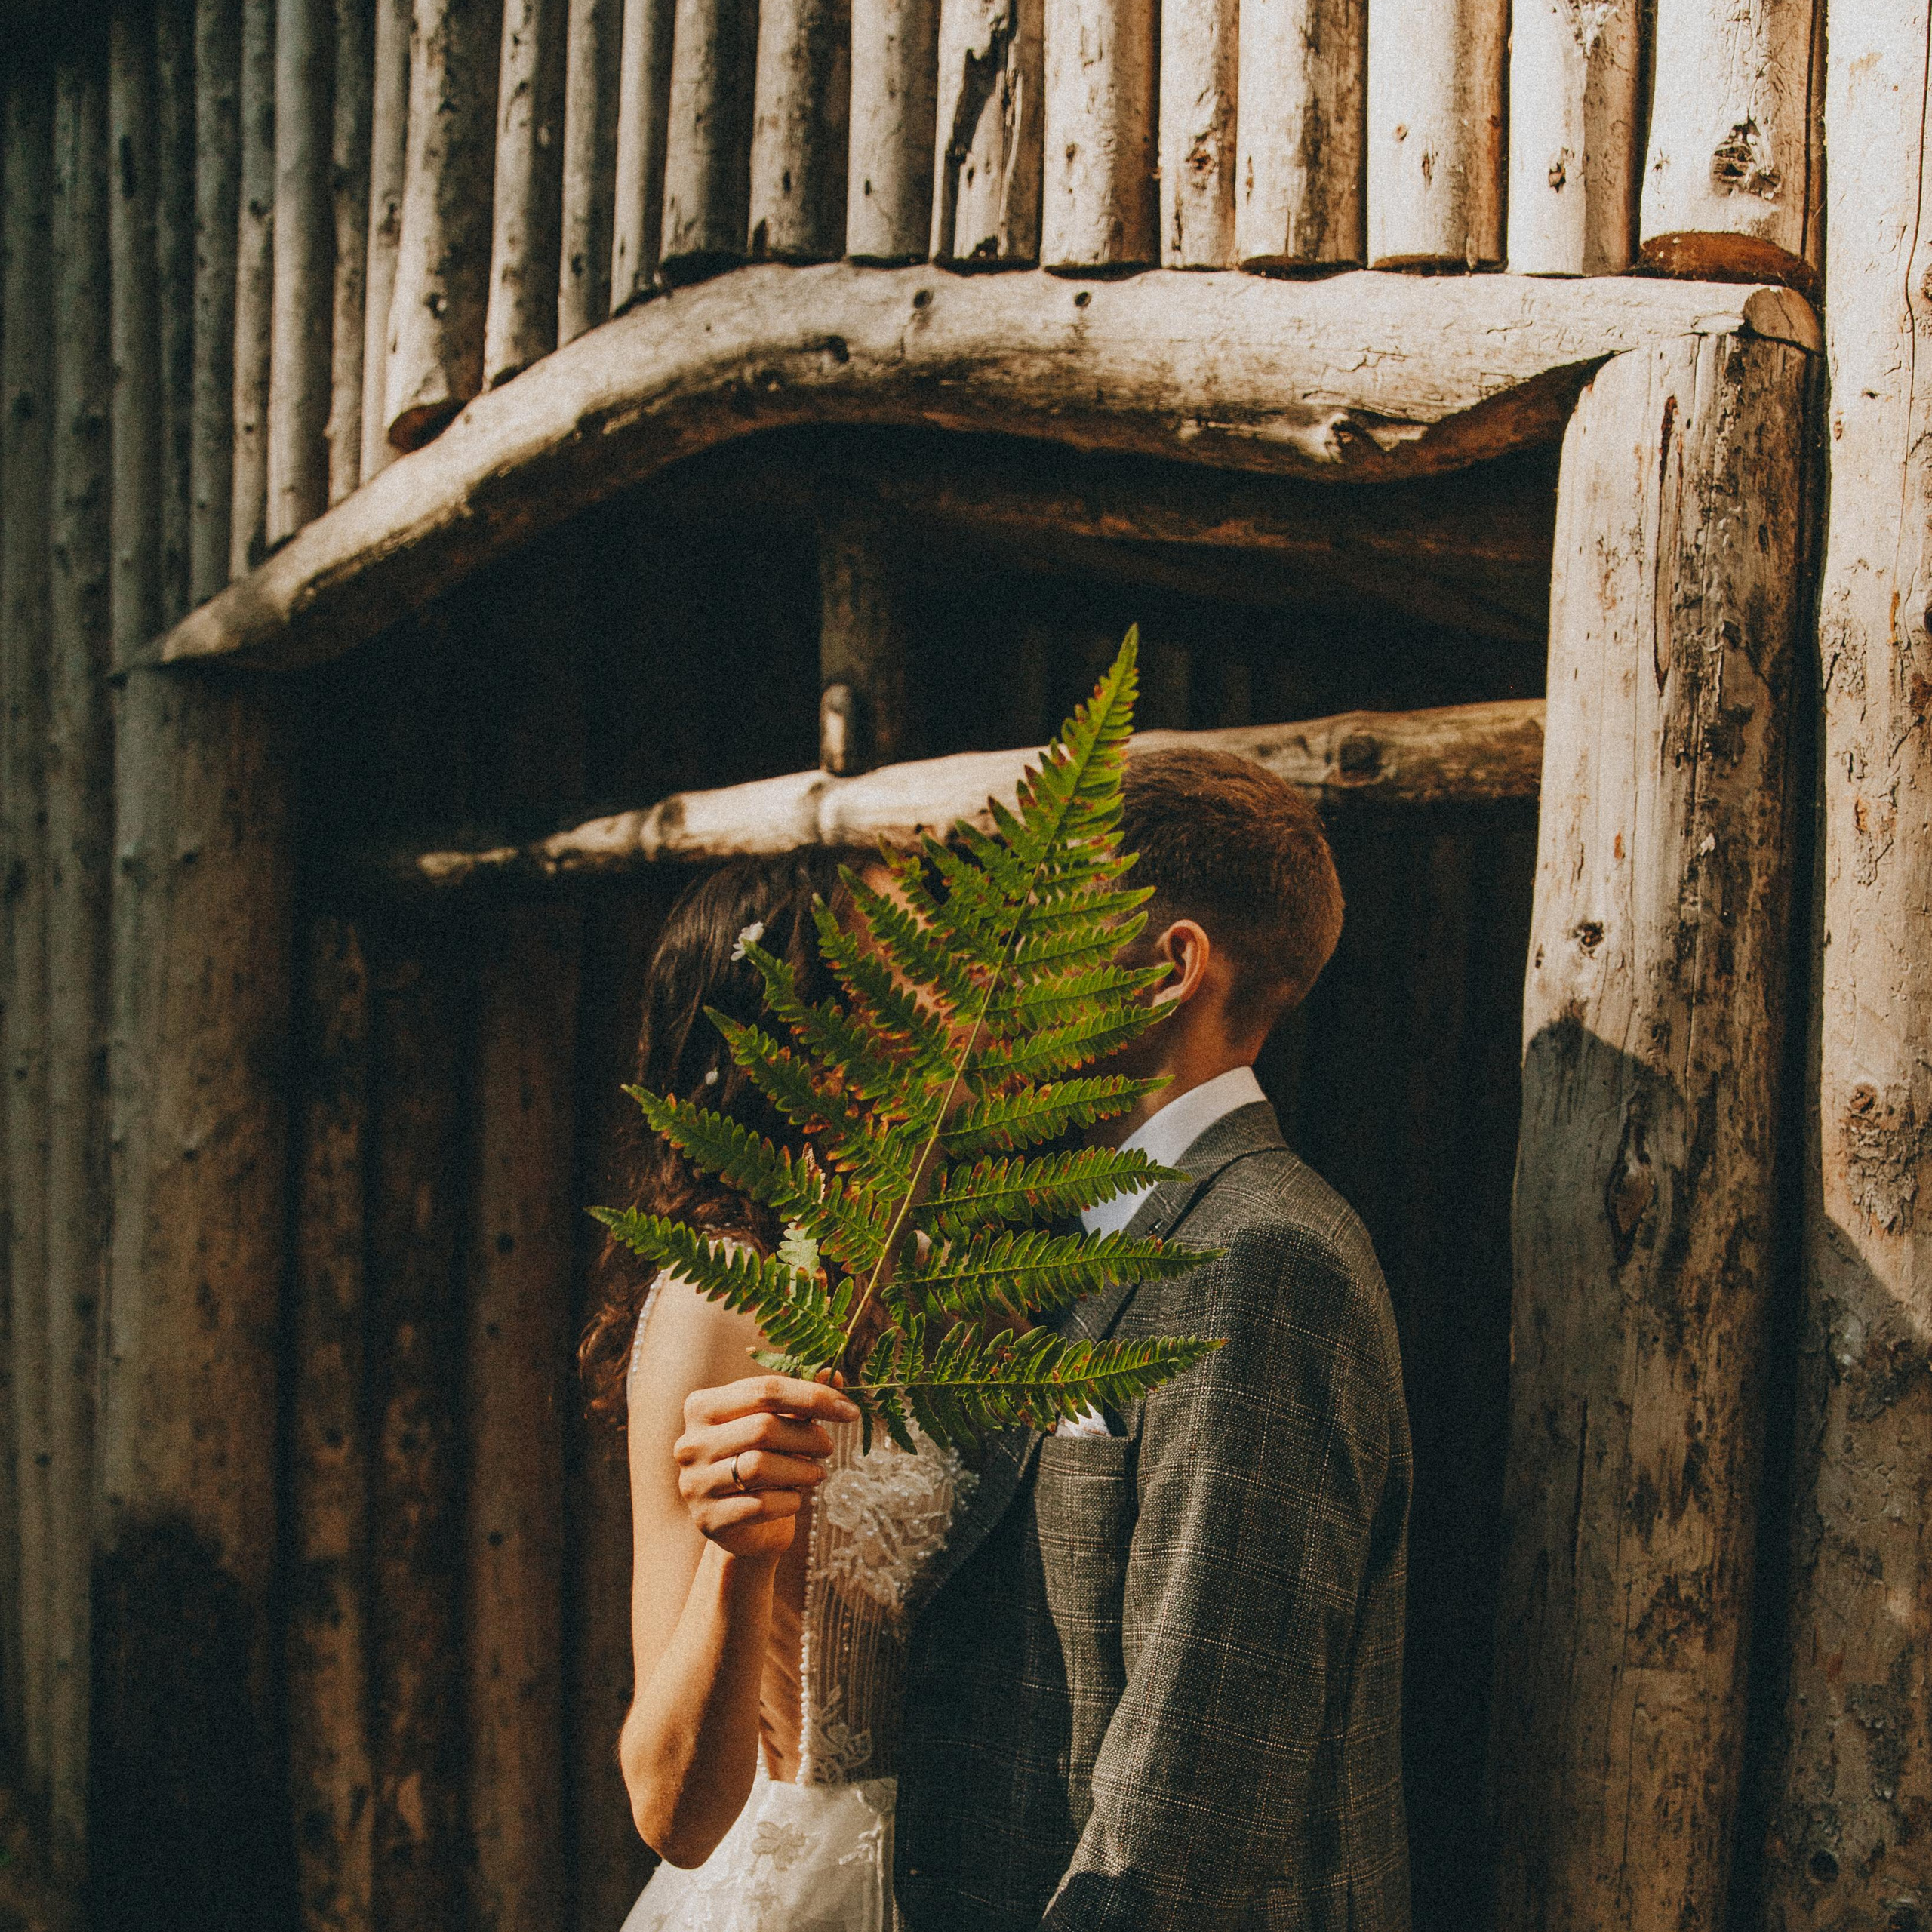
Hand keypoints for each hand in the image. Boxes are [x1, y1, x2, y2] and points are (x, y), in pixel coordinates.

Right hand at [674, 1374, 860, 1558]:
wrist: (746, 1529)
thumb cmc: (765, 1465)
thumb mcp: (781, 1426)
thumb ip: (802, 1399)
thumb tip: (833, 1373)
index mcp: (703, 1406)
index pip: (763, 1389)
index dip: (812, 1396)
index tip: (849, 1411)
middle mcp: (691, 1443)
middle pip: (762, 1427)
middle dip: (807, 1436)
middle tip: (828, 1448)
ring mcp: (694, 1483)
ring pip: (758, 1466)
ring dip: (801, 1469)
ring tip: (816, 1473)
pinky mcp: (708, 1520)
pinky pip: (759, 1505)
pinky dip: (789, 1500)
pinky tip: (794, 1498)